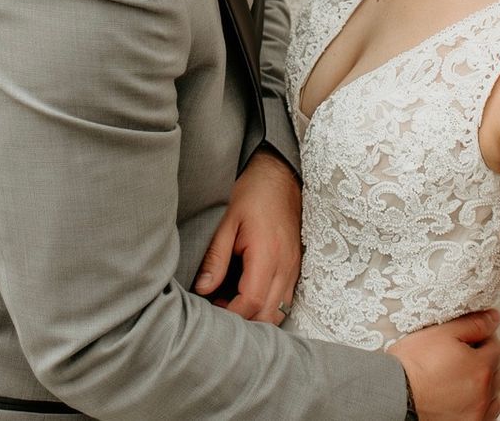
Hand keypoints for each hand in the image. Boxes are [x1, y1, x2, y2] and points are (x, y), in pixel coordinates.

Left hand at [193, 150, 301, 324]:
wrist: (281, 176)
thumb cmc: (253, 194)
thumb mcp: (228, 221)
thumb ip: (216, 257)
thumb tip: (204, 288)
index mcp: (268, 254)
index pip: (252, 301)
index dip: (231, 314)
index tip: (212, 310)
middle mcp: (286, 266)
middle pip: (269, 314)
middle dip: (244, 322)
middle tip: (219, 312)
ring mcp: (294, 268)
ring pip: (280, 311)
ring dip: (257, 317)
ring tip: (232, 305)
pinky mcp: (296, 267)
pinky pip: (286, 300)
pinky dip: (268, 308)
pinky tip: (248, 298)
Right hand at [387, 309, 499, 420]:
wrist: (394, 394)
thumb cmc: (413, 364)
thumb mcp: (441, 333)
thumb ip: (473, 324)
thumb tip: (494, 317)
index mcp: (481, 366)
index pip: (495, 346)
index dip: (482, 338)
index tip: (467, 339)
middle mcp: (484, 392)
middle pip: (496, 370)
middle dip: (484, 360)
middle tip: (461, 356)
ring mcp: (477, 411)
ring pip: (494, 394)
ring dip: (484, 383)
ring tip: (461, 377)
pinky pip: (485, 413)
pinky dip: (479, 404)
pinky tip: (462, 396)